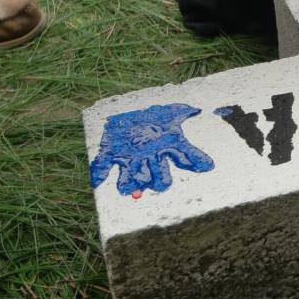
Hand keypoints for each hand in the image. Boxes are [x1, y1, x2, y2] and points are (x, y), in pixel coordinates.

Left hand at [88, 102, 214, 197]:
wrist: (130, 113)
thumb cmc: (154, 116)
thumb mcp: (172, 113)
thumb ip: (185, 113)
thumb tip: (199, 110)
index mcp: (162, 152)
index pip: (174, 165)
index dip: (180, 170)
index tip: (196, 170)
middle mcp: (147, 160)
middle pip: (155, 179)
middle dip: (156, 181)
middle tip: (157, 183)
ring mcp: (128, 159)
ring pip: (129, 179)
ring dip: (128, 184)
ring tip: (125, 188)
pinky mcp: (110, 154)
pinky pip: (104, 167)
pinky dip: (99, 173)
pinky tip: (98, 179)